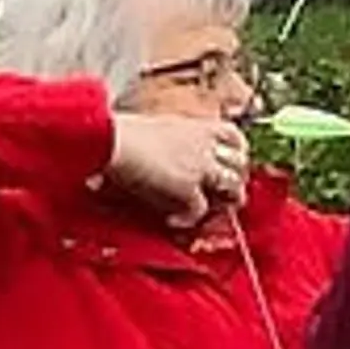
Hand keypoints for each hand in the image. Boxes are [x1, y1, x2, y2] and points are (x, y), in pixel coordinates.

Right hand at [107, 113, 248, 228]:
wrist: (108, 140)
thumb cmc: (119, 133)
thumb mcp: (155, 130)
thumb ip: (171, 142)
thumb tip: (164, 156)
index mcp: (196, 127)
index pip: (234, 136)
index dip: (238, 152)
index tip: (231, 164)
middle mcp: (203, 145)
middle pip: (241, 163)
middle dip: (236, 181)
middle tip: (221, 195)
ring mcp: (200, 166)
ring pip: (233, 187)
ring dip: (222, 203)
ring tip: (205, 213)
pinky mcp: (188, 187)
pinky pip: (201, 210)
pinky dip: (190, 220)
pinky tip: (174, 221)